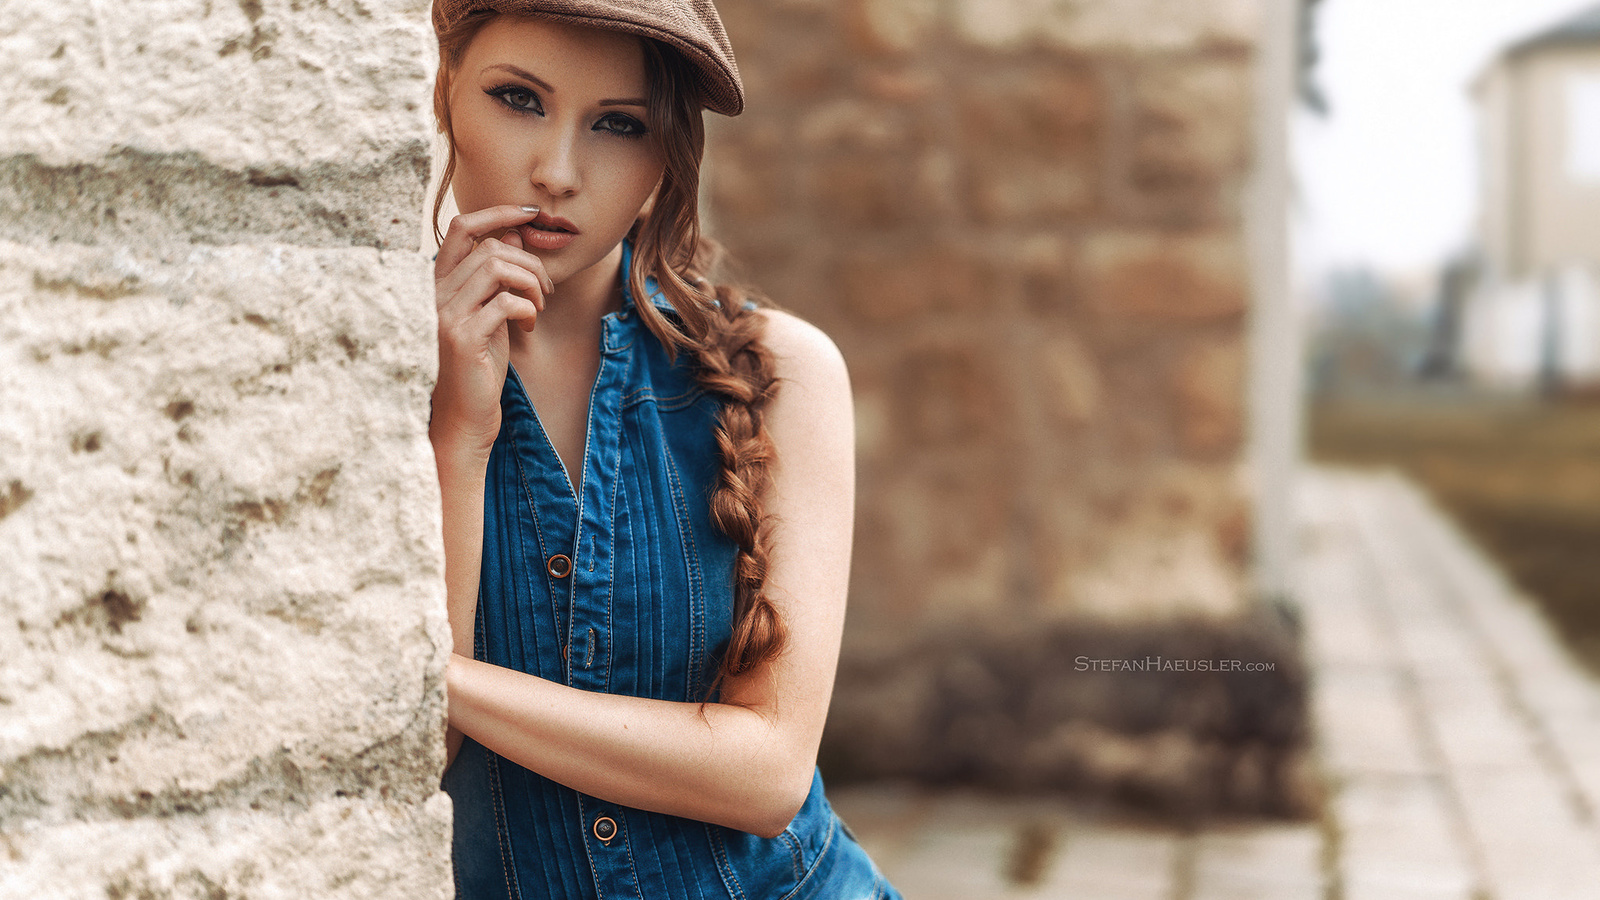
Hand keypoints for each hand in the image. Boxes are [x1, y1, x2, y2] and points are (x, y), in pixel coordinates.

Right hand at [431, 205, 555, 456]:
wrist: (464, 416)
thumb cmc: (479, 365)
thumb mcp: (491, 313)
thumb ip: (497, 277)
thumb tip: (514, 235)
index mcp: (438, 283)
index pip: (461, 227)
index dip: (497, 213)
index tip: (530, 214)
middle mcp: (434, 293)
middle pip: (491, 247)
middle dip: (530, 263)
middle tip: (546, 290)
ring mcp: (444, 314)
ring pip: (498, 267)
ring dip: (532, 284)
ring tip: (538, 307)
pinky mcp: (461, 337)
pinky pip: (506, 302)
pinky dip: (528, 309)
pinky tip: (529, 326)